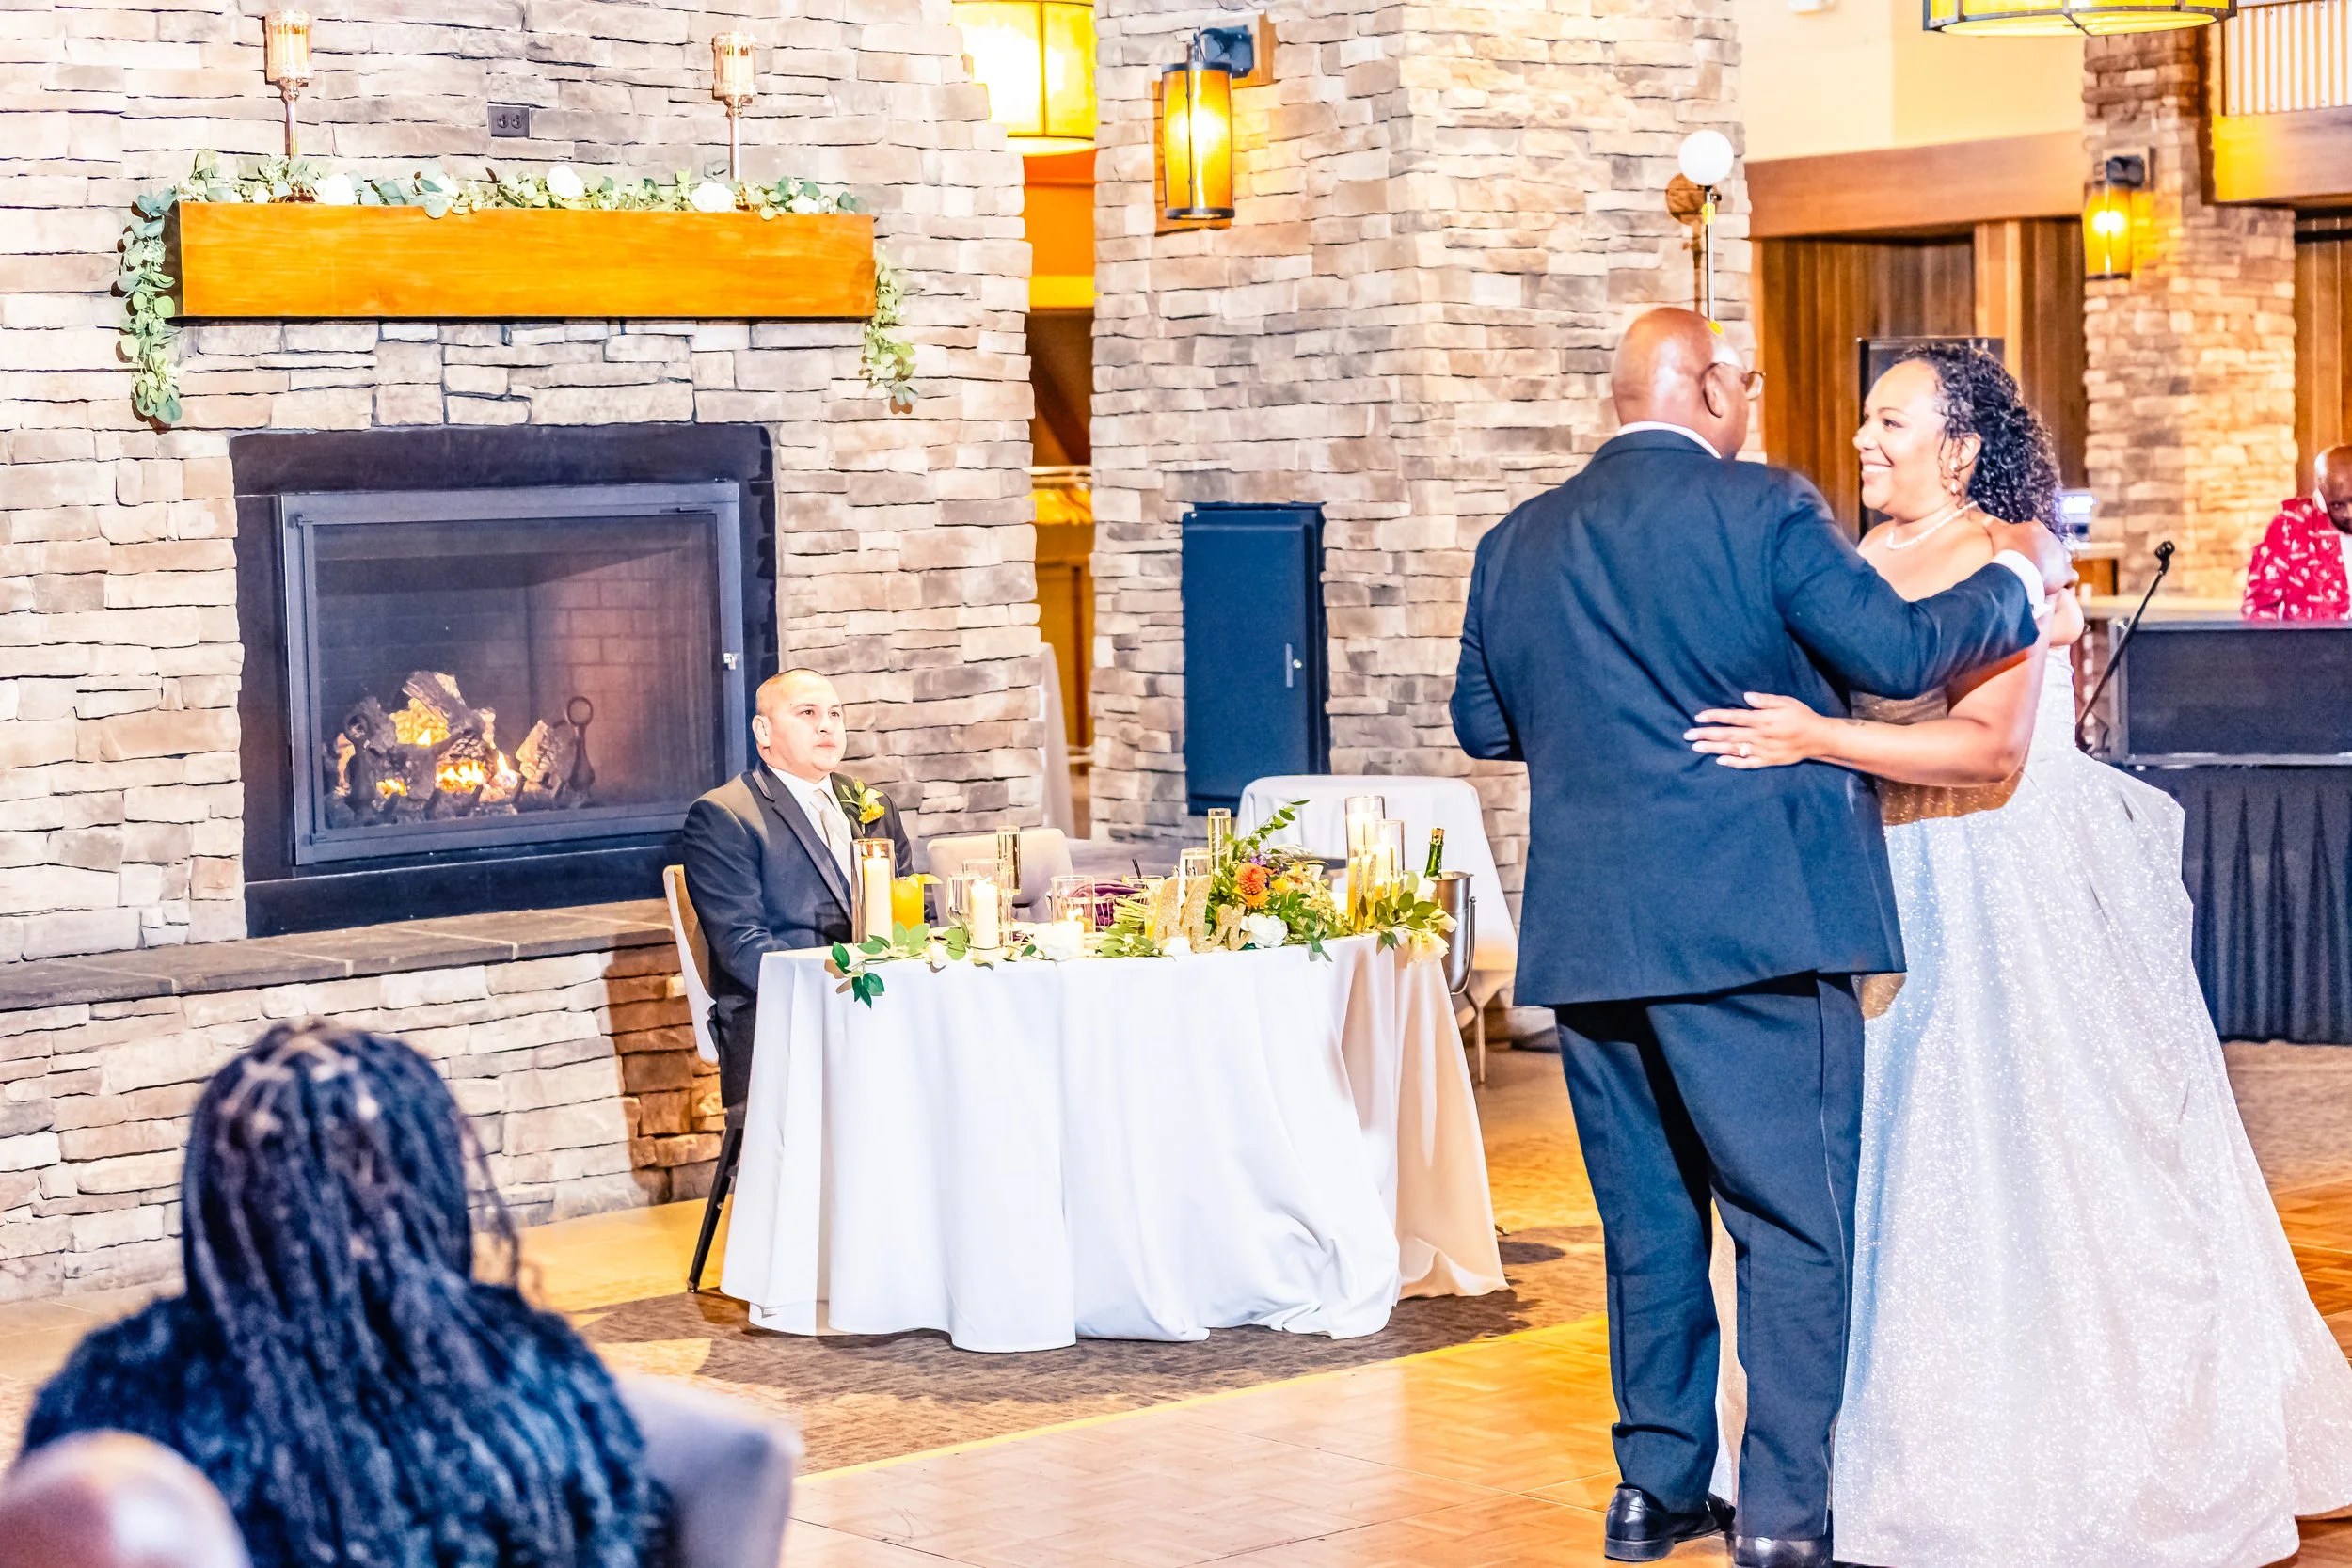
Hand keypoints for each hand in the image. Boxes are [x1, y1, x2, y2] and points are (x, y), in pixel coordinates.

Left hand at [1686, 693, 1826, 768]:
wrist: (1819, 738)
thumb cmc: (1802, 716)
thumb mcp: (1786, 702)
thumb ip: (1765, 700)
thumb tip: (1746, 696)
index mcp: (1763, 720)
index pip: (1734, 717)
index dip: (1715, 717)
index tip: (1698, 717)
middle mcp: (1760, 736)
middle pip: (1728, 735)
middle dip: (1706, 735)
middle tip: (1687, 735)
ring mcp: (1763, 750)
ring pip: (1734, 750)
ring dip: (1714, 749)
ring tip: (1696, 748)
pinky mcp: (1768, 761)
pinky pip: (1748, 764)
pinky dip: (1733, 763)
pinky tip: (1719, 761)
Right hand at [1982, 517, 2074, 595]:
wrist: (2019, 568)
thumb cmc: (2009, 549)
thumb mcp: (1999, 534)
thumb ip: (1993, 525)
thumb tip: (1986, 519)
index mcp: (2038, 529)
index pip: (2035, 534)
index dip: (2028, 543)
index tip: (2021, 552)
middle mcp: (2053, 540)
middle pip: (2049, 546)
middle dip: (2043, 555)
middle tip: (2030, 565)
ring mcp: (2061, 556)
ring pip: (2062, 560)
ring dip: (2055, 567)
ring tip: (2045, 576)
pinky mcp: (2065, 572)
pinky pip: (2071, 577)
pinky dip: (2067, 582)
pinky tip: (2060, 586)